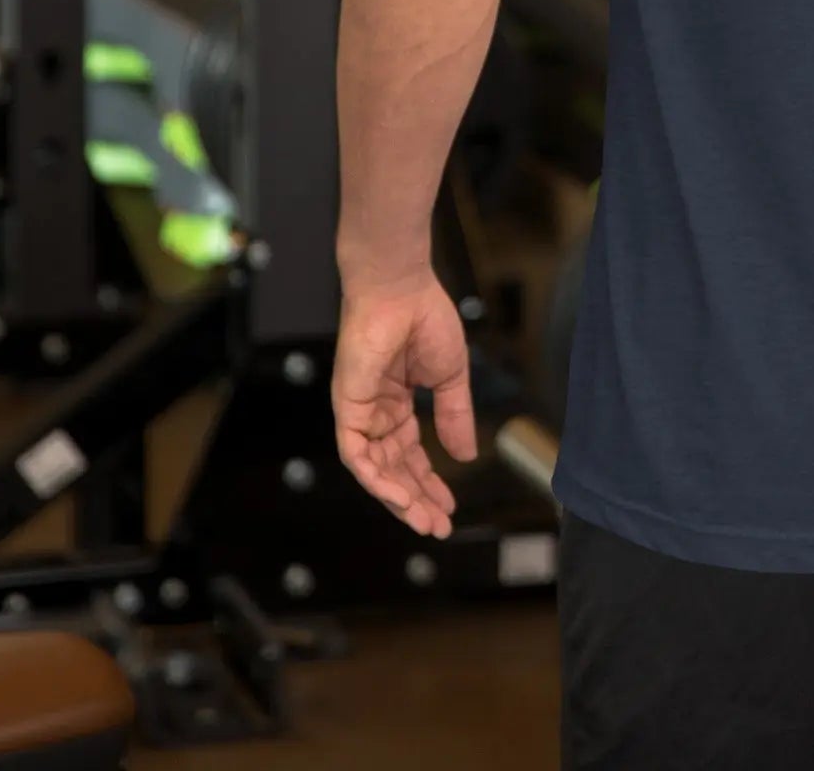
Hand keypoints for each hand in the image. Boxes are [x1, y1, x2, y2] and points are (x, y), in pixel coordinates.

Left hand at [332, 271, 477, 535]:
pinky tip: (400, 496)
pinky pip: (357, 455)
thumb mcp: (449, 376)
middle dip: (416, 499)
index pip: (410, 454)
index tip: (449, 507)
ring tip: (423, 520)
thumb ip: (455, 416)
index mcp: (397, 403)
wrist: (401, 288)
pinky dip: (376, 478)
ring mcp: (359, 411)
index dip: (429, 482)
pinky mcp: (347, 407)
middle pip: (394, 468)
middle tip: (438, 526)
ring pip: (374, 469)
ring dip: (398, 497)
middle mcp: (375, 412)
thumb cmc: (425, 318)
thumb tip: (466, 456)